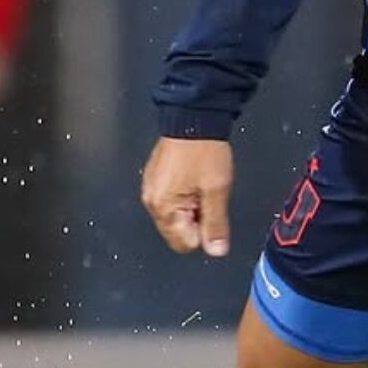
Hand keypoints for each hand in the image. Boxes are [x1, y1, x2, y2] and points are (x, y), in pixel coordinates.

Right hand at [139, 134, 235, 257]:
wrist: (193, 117)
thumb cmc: (203, 151)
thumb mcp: (217, 191)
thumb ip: (215, 225)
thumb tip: (216, 250)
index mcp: (163, 207)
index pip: (185, 243)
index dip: (204, 230)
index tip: (210, 208)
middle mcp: (152, 201)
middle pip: (178, 231)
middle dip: (196, 219)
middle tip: (206, 195)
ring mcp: (151, 188)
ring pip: (176, 216)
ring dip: (191, 207)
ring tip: (200, 183)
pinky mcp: (155, 178)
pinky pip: (171, 200)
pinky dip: (184, 195)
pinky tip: (192, 177)